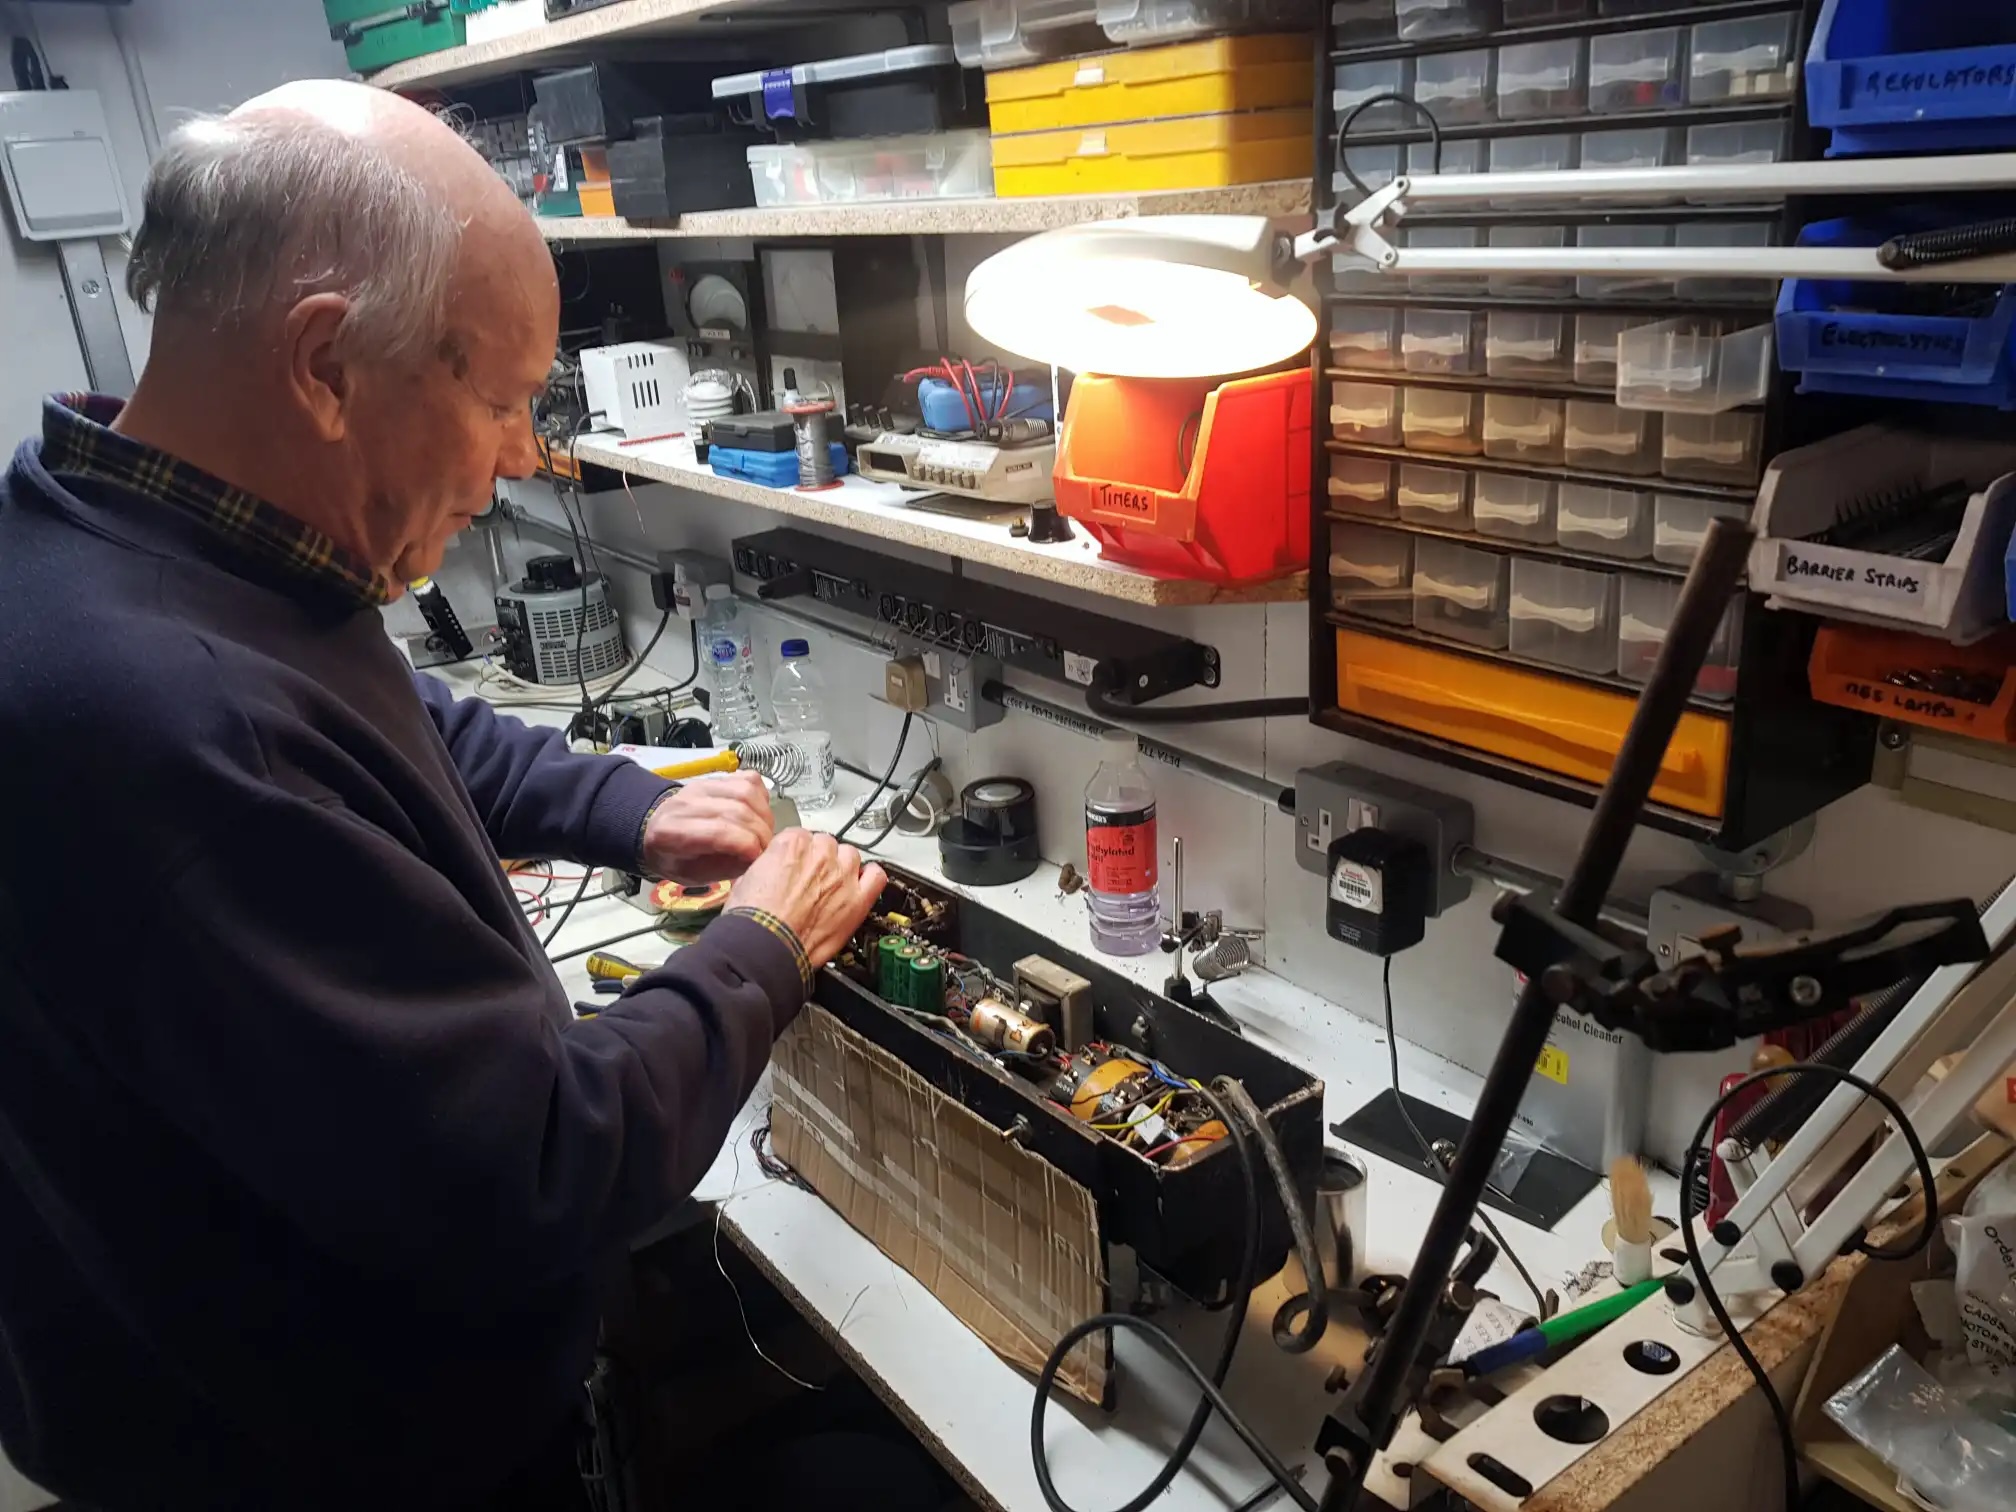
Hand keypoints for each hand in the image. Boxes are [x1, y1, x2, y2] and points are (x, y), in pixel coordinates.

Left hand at [639, 773, 772, 882]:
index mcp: (672, 833)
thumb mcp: (693, 875)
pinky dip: (761, 797)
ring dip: (764, 815)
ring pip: (746, 791)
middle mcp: (687, 803)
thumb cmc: (674, 858)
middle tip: (766, 849)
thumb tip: (758, 857)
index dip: (748, 845)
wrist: (654, 829)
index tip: (759, 857)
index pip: (720, 832)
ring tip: (764, 832)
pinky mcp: (714, 778)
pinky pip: (748, 779)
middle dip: (761, 833)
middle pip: (737, 810)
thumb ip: (725, 868)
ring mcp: (702, 785)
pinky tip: (759, 814)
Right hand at [727, 829, 885, 966]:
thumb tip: (768, 870)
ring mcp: (842, 876)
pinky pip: (877, 877)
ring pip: (851, 856)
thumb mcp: (744, 881)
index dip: (797, 854)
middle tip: (809, 881)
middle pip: (827, 844)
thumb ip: (765, 866)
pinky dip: (871, 878)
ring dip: (842, 868)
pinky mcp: (857, 901)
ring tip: (831, 886)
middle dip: (819, 860)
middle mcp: (821, 854)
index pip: (801, 836)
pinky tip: (862, 885)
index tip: (794, 867)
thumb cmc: (752, 921)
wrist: (765, 949)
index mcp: (792, 844)